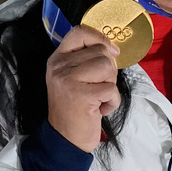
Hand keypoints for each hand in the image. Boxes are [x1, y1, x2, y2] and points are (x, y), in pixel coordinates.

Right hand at [45, 25, 120, 152]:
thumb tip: (113, 49)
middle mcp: (59, 66)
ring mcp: (68, 80)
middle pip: (101, 52)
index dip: (99, 38)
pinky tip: (100, 110)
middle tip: (98, 88)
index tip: (111, 52)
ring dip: (110, 85)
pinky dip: (112, 102)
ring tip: (98, 98)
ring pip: (107, 67)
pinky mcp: (81, 96)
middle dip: (109, 71)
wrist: (65, 138)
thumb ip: (87, 59)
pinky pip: (112, 89)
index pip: (79, 32)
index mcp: (58, 58)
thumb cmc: (75, 107)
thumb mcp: (74, 78)